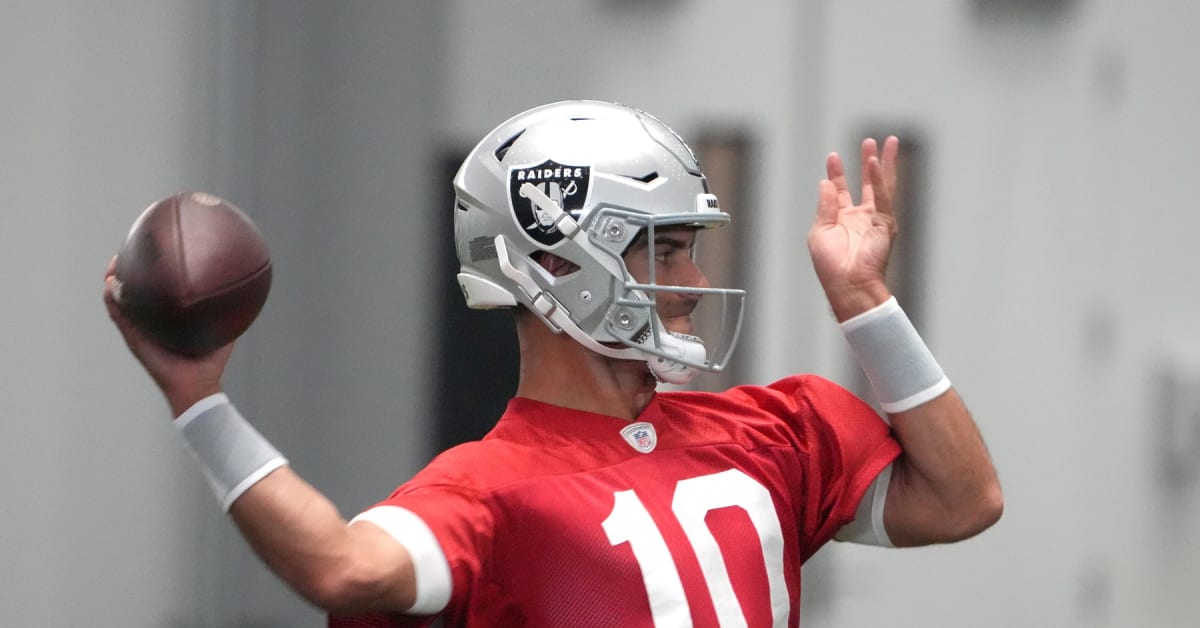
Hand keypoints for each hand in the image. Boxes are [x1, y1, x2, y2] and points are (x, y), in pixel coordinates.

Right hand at [103, 256, 232, 415]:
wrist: (198, 384)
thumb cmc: (210, 361)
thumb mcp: (222, 329)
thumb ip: (229, 311)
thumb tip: (243, 289)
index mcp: (167, 320)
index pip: (155, 294)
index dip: (149, 275)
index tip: (150, 255)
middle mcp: (150, 324)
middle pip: (132, 294)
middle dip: (126, 274)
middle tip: (126, 255)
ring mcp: (140, 331)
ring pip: (120, 302)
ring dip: (114, 282)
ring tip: (114, 265)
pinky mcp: (135, 340)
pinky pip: (120, 317)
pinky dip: (113, 301)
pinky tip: (110, 285)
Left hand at [807, 136, 899, 320]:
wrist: (848, 284)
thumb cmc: (831, 266)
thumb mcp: (820, 231)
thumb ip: (825, 206)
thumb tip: (826, 183)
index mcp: (842, 219)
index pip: (841, 189)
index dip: (838, 172)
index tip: (833, 156)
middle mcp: (860, 216)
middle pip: (867, 182)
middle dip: (867, 161)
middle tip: (869, 141)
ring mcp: (875, 219)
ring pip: (882, 185)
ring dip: (882, 163)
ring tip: (885, 142)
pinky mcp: (885, 224)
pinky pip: (883, 197)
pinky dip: (879, 179)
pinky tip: (874, 162)